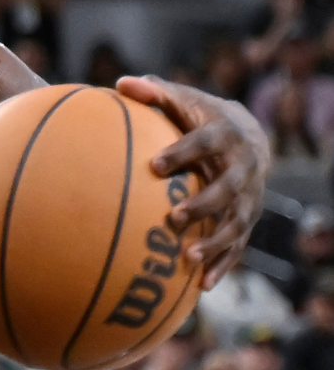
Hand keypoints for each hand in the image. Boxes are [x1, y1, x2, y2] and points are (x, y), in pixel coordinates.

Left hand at [117, 75, 269, 288]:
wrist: (248, 134)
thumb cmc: (199, 116)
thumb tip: (119, 83)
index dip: (183, 152)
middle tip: (173, 218)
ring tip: (187, 258)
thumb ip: (153, 92)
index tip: (155, 165)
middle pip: (228, 189)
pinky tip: (201, 286)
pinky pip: (238, 246)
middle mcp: (243, 168)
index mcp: (226, 135)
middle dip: (204, 204)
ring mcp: (249, 197)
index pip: (206, 142)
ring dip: (215, 242)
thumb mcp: (181, 99)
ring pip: (237, 223)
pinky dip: (222, 265)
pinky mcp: (247, 219)